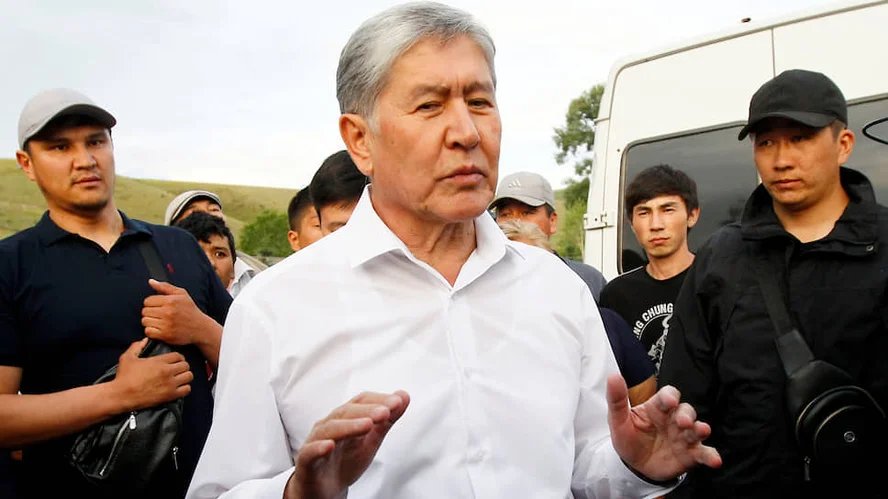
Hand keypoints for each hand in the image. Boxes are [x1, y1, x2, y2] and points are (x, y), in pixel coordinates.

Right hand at [112, 339, 192, 410]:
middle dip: (183, 366)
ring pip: (189, 376)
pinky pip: (187, 390)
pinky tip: (178, 388)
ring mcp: (170, 383)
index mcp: (159, 361)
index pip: (178, 355)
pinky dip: (185, 388)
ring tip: (179, 378)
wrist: (121, 395)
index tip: (175, 361)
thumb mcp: (127, 358)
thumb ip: (137, 346)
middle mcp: (167, 371)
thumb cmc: (124, 377)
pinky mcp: (170, 395)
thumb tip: (145, 340)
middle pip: (186, 365)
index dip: (178, 358)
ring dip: (185, 376)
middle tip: (177, 370)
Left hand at [142, 279, 203, 344]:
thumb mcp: (182, 294)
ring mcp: (166, 324)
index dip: (151, 303)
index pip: (147, 301)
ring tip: (159, 321)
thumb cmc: (190, 310)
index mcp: (171, 301)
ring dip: (150, 322)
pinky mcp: (165, 335)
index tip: (158, 306)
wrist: (200, 328)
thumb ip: (165, 287)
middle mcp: (168, 312)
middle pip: (145, 311)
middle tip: (159, 314)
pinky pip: (148, 331)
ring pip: (145, 321)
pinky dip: (151, 331)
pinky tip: (159, 328)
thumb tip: (151, 281)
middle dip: (150, 312)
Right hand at [285, 391, 409, 498]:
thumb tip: (404, 396)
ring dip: (350, 426)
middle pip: (347, 412)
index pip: (361, 401)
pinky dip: (318, 447)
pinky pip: (309, 452)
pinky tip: (329, 446)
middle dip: (368, 411)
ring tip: (368, 425)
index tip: (398, 401)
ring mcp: (316, 441)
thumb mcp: (371, 440)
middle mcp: (330, 425)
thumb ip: (387, 420)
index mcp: (346, 418)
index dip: (379, 399)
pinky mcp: (306, 461)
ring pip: (330, 429)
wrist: (324, 488)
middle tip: (386, 412)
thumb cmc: (345, 460)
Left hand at [607, 374, 720, 481]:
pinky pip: (703, 453)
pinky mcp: (690, 454)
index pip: (667, 395)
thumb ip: (617, 399)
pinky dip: (710, 455)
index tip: (669, 401)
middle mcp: (674, 420)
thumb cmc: (629, 437)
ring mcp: (684, 437)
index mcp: (657, 408)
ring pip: (697, 429)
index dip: (670, 396)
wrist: (634, 466)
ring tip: (702, 430)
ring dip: (701, 429)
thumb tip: (613, 376)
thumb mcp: (618, 420)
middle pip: (686, 410)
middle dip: (687, 414)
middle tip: (683, 421)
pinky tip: (715, 459)